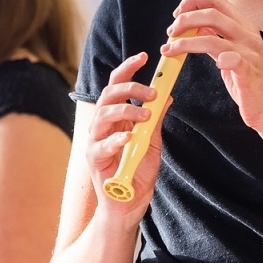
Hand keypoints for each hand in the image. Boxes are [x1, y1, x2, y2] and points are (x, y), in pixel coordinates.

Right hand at [84, 53, 162, 221]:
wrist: (129, 206)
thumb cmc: (137, 174)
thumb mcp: (152, 143)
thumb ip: (156, 120)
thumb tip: (167, 96)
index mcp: (115, 119)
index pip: (116, 85)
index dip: (127, 69)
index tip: (144, 56)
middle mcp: (102, 127)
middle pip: (108, 95)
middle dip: (130, 87)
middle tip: (152, 91)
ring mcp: (95, 143)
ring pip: (102, 116)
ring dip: (125, 111)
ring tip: (145, 115)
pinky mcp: (94, 162)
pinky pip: (101, 146)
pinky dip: (115, 139)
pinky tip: (129, 137)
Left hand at [163, 0, 262, 128]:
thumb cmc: (251, 83)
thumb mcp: (233, 53)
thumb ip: (218, 37)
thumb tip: (198, 25)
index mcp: (244, 27)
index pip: (217, 0)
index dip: (194, 1)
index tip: (178, 12)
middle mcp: (248, 36)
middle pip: (212, 14)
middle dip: (184, 19)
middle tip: (171, 31)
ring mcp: (250, 54)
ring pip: (212, 38)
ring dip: (184, 43)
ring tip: (170, 49)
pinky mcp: (249, 73)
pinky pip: (233, 59)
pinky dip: (220, 58)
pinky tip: (213, 63)